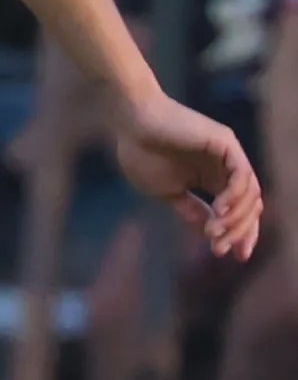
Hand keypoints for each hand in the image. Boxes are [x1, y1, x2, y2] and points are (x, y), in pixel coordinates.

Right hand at [113, 90, 263, 261]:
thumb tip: (210, 231)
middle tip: (220, 248)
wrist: (130, 123)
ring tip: (214, 232)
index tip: (231, 256)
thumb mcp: (168, 192)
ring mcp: (228, 155)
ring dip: (236, 218)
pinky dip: (236, 194)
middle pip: (250, 205)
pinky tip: (220, 210)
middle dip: (240, 231)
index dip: (240, 234)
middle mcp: (226, 168)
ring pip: (250, 193)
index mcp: (212, 179)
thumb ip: (190, 209)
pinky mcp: (225, 143)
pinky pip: (242, 174)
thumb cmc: (141, 153)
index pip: (238, 210)